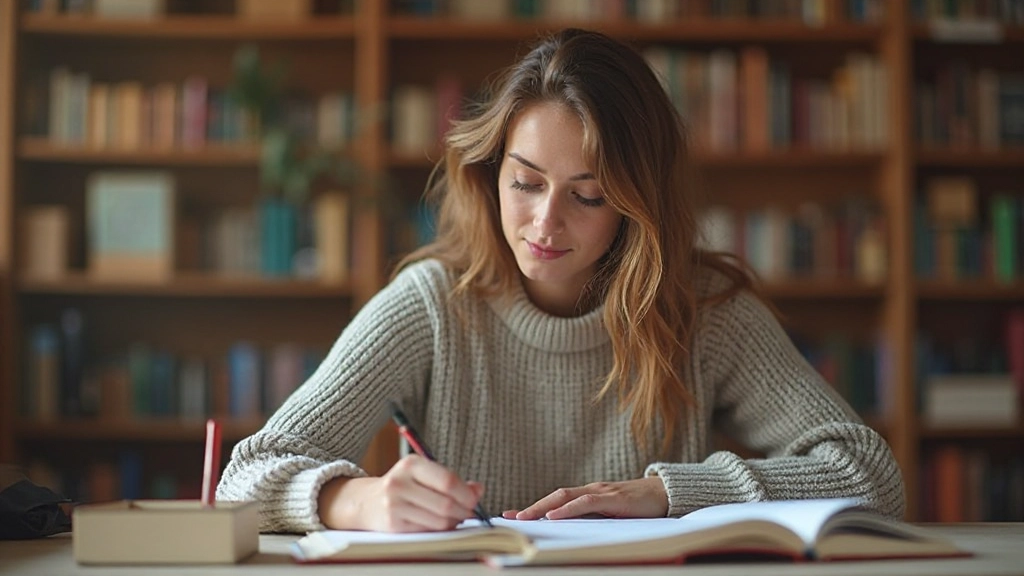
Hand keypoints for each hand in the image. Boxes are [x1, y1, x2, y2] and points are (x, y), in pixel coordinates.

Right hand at [318, 454, 483, 531]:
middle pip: (445, 503)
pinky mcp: (393, 525)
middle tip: (469, 512)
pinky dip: (439, 530)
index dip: (466, 493)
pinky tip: (438, 524)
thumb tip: (478, 489)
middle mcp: (400, 482)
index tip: (474, 500)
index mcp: (411, 464)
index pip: (447, 480)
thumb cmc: (403, 486)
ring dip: (453, 522)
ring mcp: (394, 505)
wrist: (365, 502)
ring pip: (439, 520)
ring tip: (454, 518)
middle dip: (463, 511)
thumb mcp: (424, 475)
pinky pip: (427, 531)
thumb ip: (452, 480)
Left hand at [502, 477, 666, 519]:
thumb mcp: (612, 515)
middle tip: (508, 519)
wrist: (665, 493)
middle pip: (554, 496)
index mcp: (589, 496)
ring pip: (564, 497)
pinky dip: (567, 509)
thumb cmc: (639, 506)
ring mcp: (601, 492)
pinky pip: (585, 503)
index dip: (534, 508)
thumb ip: (593, 520)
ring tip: (523, 518)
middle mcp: (590, 490)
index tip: (511, 516)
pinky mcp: (612, 498)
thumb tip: (570, 535)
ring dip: (541, 508)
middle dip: (530, 508)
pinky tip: (554, 516)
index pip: (556, 500)